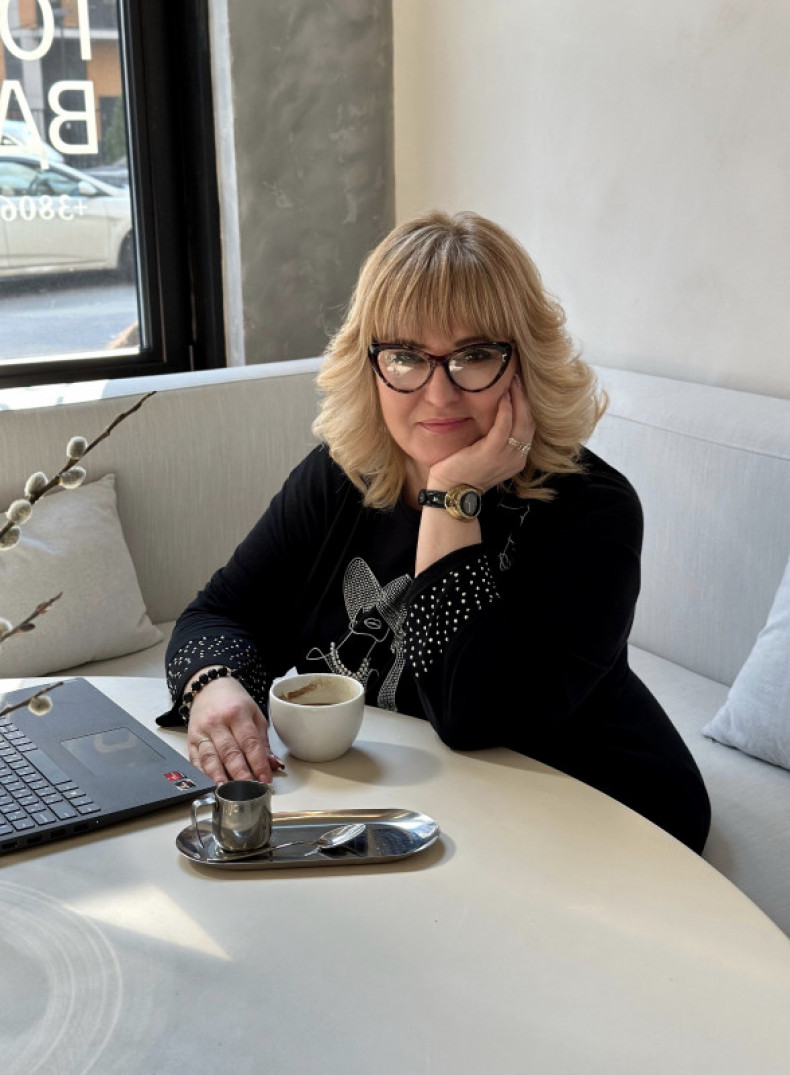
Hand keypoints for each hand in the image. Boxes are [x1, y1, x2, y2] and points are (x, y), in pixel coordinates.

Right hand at [186, 673, 284, 783]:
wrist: (209, 688)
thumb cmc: (234, 702)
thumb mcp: (254, 714)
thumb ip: (262, 741)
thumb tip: (272, 764)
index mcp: (237, 714)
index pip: (250, 742)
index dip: (258, 763)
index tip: (265, 779)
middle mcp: (217, 723)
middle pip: (230, 752)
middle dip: (241, 774)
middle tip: (250, 789)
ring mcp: (202, 732)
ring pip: (210, 758)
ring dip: (219, 776)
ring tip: (228, 791)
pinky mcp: (190, 740)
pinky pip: (195, 760)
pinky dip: (203, 774)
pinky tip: (210, 784)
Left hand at [428, 375, 535, 491]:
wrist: (450, 490)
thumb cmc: (463, 470)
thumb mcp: (486, 453)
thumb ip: (495, 437)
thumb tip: (496, 413)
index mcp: (517, 458)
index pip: (528, 427)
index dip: (526, 406)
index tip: (519, 388)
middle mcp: (517, 458)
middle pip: (529, 422)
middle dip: (525, 398)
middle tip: (517, 378)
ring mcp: (506, 456)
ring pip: (521, 422)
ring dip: (517, 399)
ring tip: (512, 381)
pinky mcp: (491, 452)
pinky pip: (504, 426)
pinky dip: (506, 410)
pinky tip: (503, 396)